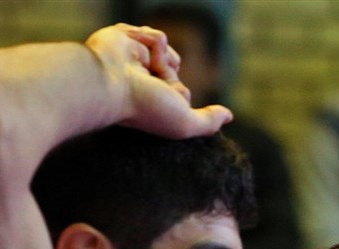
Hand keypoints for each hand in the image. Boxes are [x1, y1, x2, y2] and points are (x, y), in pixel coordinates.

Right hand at [85, 24, 231, 138]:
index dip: (179, 95)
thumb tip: (229, 116)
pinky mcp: (125, 38)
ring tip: (142, 69)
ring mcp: (131, 59)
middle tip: (151, 86)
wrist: (109, 83)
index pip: (180, 91)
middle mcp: (138, 82)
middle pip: (174, 67)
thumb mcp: (184, 123)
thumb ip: (207, 123)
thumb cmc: (143, 108)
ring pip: (166, 49)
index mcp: (148, 102)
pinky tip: (136, 53)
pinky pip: (157, 35)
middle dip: (170, 75)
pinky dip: (152, 43)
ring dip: (162, 58)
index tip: (160, 103)